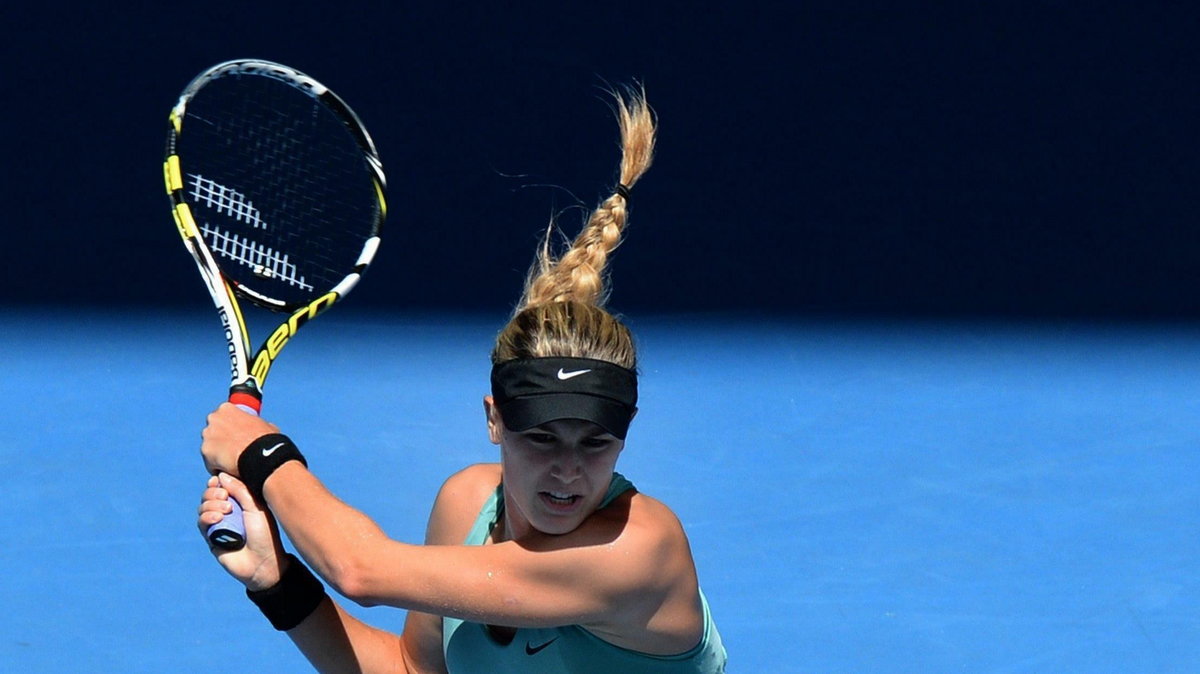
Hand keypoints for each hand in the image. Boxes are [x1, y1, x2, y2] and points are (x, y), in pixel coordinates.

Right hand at [197, 473, 287, 590]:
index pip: (222, 485)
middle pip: (210, 493)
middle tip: (226, 497)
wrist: (262, 562)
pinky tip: (217, 519)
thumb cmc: (264, 534)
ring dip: (211, 504)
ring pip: (203, 506)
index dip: (218, 481)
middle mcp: (229, 511)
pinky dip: (206, 517)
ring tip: (226, 511)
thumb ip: (240, 489)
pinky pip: (201, 522)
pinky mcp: (211, 537)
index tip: (219, 479)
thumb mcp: (255, 507)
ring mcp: (219, 523)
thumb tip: (221, 475)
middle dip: (214, 492)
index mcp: (241, 501)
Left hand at [200, 402, 279, 476]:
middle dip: (221, 439)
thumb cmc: (266, 440)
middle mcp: (214, 419)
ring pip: (211, 447)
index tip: (236, 434)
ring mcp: (208, 435)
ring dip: (219, 454)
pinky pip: (210, 462)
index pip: (223, 417)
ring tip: (234, 462)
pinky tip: (229, 469)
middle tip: (234, 449)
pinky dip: (218, 467)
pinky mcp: (205, 451)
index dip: (230, 427)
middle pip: (213, 431)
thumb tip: (261, 427)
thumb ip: (258, 424)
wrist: (260, 455)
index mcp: (227, 408)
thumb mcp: (266, 425)